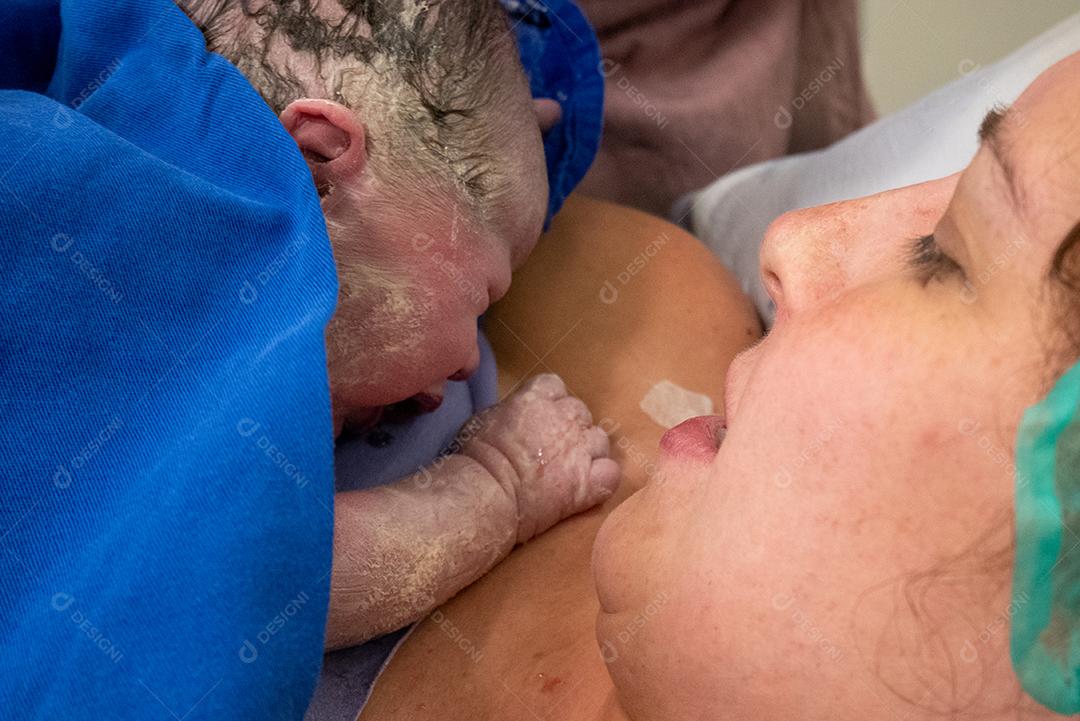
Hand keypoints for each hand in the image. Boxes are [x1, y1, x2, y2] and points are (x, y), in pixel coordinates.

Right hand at [458, 374, 619, 542]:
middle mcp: (564, 417)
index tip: (540, 418)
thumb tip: (517, 413)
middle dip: (569, 427)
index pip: (555, 385)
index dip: (549, 402)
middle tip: (551, 449)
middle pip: (579, 412)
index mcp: (536, 397)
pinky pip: (610, 472)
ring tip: (570, 469)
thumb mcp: (486, 418)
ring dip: (588, 451)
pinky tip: (588, 486)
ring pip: (599, 440)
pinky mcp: (588, 481)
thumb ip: (512, 410)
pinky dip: (602, 478)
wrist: (488, 492)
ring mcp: (580, 449)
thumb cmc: (477, 458)